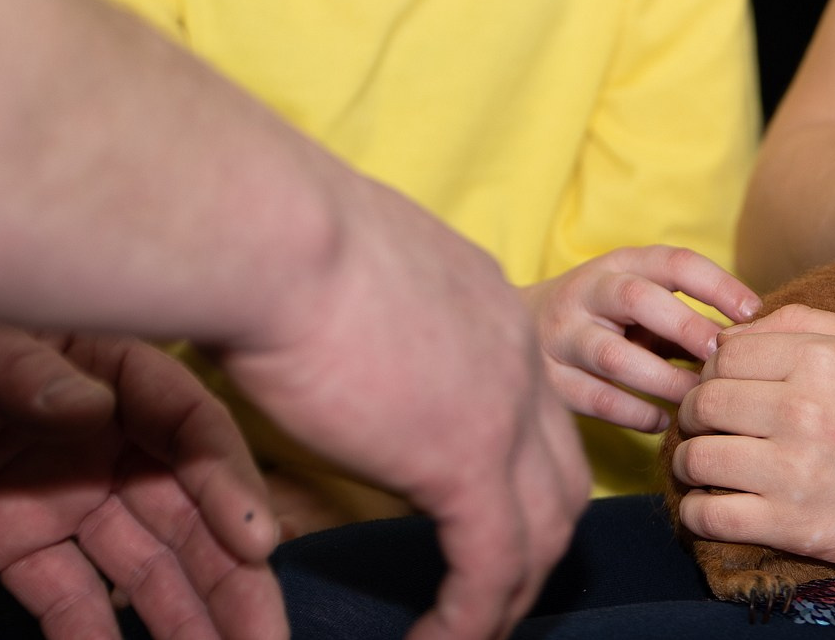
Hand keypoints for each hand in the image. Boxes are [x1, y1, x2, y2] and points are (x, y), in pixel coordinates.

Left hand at [0, 317, 278, 639]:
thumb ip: (19, 368)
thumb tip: (92, 411)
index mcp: (110, 369)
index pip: (190, 429)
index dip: (230, 484)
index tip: (253, 543)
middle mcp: (103, 434)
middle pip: (186, 510)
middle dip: (232, 574)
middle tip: (266, 635)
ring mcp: (62, 491)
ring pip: (142, 560)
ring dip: (183, 613)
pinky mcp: (12, 540)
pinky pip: (65, 595)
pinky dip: (95, 632)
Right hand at [212, 172, 586, 639]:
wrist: (275, 234)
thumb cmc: (275, 240)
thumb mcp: (347, 275)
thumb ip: (368, 316)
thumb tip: (333, 341)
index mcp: (489, 308)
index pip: (530, 408)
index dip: (515, 472)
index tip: (480, 520)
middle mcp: (517, 355)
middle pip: (560, 473)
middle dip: (533, 543)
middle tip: (490, 594)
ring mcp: (504, 409)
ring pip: (543, 529)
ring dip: (507, 594)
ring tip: (463, 636)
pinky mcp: (464, 462)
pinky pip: (490, 567)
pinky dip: (472, 618)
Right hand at [524, 247, 760, 430]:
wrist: (521, 328)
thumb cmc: (608, 317)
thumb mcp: (640, 299)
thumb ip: (684, 315)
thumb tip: (751, 342)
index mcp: (620, 264)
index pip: (673, 261)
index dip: (717, 284)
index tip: (753, 312)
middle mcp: (586, 293)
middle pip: (637, 299)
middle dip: (686, 327)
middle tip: (722, 357)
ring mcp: (562, 336)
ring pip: (614, 356)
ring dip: (663, 380)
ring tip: (697, 398)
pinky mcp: (549, 379)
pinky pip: (596, 400)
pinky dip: (634, 412)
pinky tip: (663, 421)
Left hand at [671, 306, 834, 568]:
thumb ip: (800, 323)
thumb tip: (725, 334)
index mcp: (823, 360)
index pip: (725, 353)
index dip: (713, 368)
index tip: (722, 385)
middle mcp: (805, 411)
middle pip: (703, 402)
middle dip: (693, 412)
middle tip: (706, 424)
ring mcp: (796, 472)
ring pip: (697, 458)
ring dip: (689, 461)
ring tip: (705, 462)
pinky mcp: (792, 525)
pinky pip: (710, 516)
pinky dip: (696, 512)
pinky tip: (709, 504)